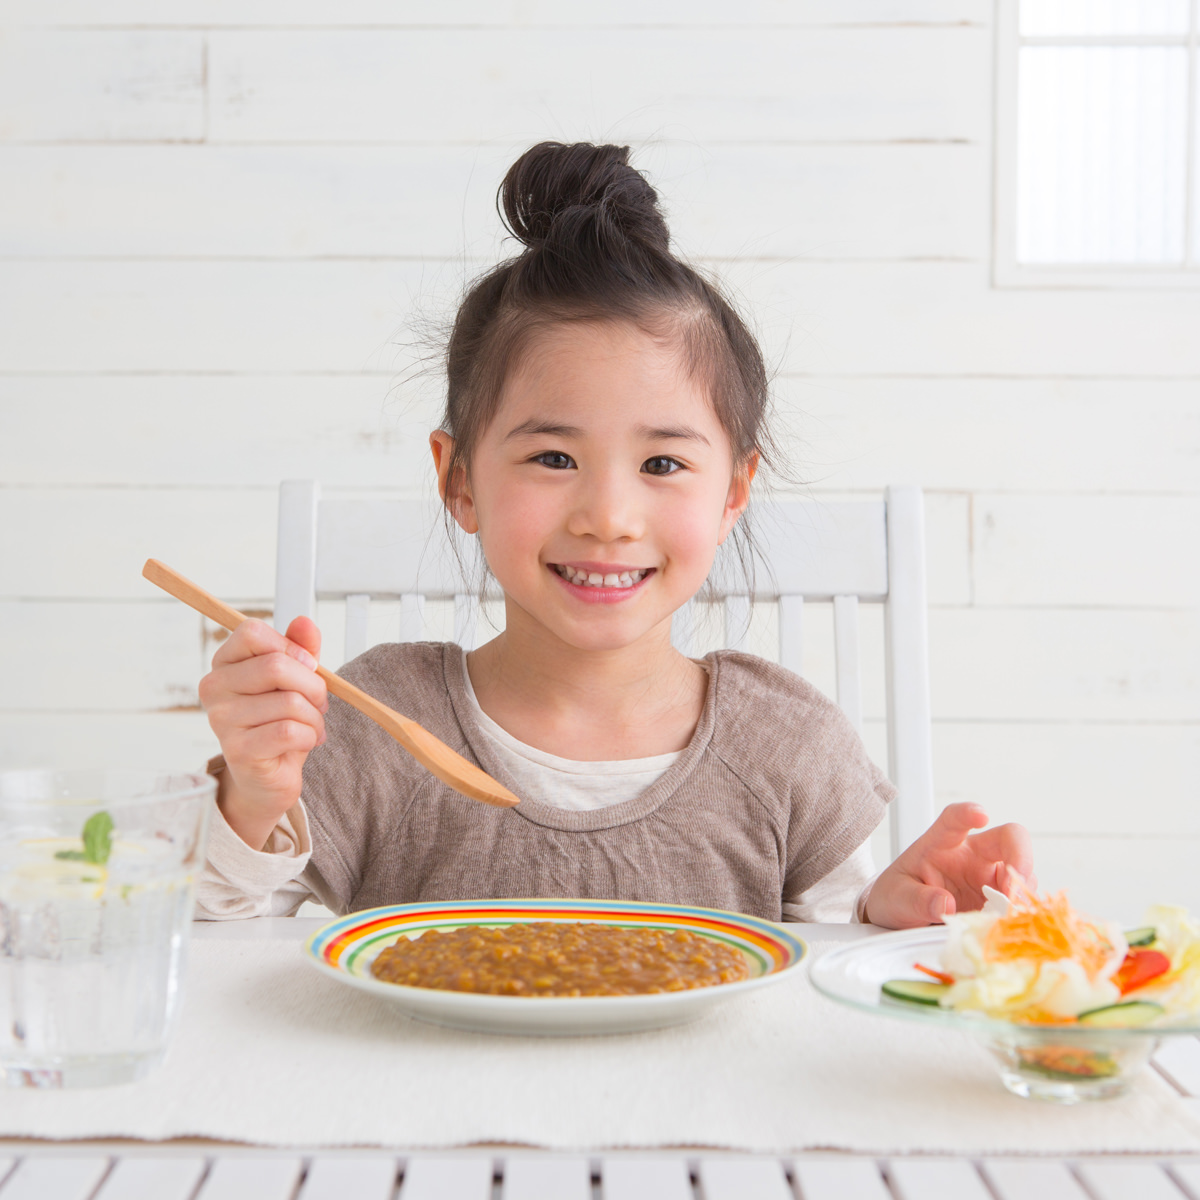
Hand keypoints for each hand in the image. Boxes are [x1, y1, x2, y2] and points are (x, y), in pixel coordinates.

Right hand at [198, 616, 326, 850]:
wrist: (267, 777)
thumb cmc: (280, 721)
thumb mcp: (294, 680)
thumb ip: (299, 648)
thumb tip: (305, 621)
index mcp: (224, 663)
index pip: (251, 632)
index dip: (290, 646)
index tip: (308, 666)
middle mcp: (214, 687)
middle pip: (275, 665)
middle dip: (313, 685)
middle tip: (319, 702)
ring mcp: (221, 719)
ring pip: (289, 702)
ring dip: (314, 716)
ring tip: (311, 725)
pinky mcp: (237, 750)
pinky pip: (289, 732)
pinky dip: (310, 736)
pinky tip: (306, 741)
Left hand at [864, 803, 1035, 928]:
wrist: (902, 916)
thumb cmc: (899, 896)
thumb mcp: (897, 897)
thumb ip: (917, 899)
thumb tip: (945, 905)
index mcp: (941, 843)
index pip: (955, 819)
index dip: (968, 813)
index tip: (980, 814)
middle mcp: (972, 854)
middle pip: (1010, 838)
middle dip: (1021, 858)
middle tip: (1012, 890)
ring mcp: (989, 877)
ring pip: (1022, 873)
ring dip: (1021, 894)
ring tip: (1005, 916)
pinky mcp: (999, 900)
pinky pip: (1022, 900)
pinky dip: (1022, 912)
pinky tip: (1009, 925)